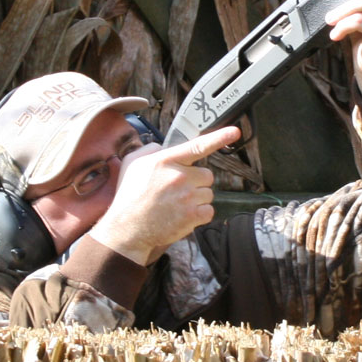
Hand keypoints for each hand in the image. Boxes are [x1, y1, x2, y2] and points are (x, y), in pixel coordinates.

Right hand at [86, 125, 238, 264]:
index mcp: (165, 161)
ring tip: (176, 204)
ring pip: (208, 193)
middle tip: (178, 190)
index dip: (219, 137)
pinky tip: (183, 215)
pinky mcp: (192, 216)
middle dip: (196, 182)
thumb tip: (163, 146)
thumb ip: (150, 149)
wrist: (127, 229)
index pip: (197, 146)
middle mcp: (179, 177)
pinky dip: (199, 214)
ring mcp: (187, 197)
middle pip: (206, 175)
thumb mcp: (132, 163)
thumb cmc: (129, 196)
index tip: (234, 132)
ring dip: (197, 199)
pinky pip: (209, 211)